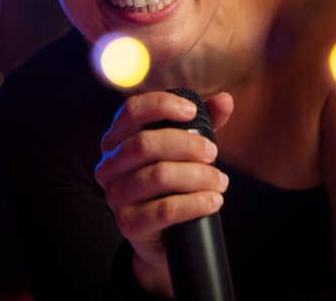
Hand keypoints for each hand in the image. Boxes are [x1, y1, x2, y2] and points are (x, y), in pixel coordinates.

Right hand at [94, 90, 232, 295]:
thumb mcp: (186, 146)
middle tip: (213, 152)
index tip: (192, 110)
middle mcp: (110, 165)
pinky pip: (165, 210)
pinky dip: (196, 203)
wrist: (162, 235)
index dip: (162, 105)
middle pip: (146, 143)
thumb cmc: (172, 180)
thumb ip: (205, 121)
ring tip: (220, 181)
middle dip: (187, 144)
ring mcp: (115, 195)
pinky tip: (214, 200)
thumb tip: (225, 100)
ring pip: (158, 176)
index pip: (132, 110)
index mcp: (117, 138)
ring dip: (198, 175)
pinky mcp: (129, 224)